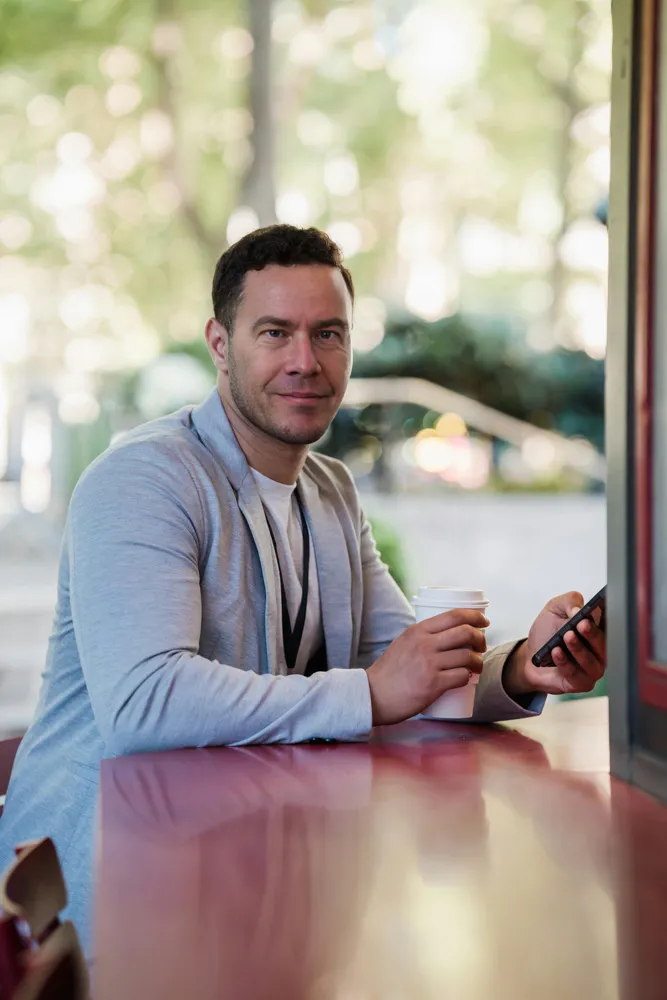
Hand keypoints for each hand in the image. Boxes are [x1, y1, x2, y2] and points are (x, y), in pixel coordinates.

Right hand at [366, 609, 489, 725]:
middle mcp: (424, 644)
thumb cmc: (389, 672)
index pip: (453, 616)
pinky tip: (467, 678)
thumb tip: (446, 635)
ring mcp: (429, 664)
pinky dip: (468, 677)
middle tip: (482, 646)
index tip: (484, 621)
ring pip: (467, 656)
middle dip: (480, 638)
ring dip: (478, 661)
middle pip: (465, 633)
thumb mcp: (403, 643)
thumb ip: (421, 637)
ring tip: (477, 666)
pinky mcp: (433, 684)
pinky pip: (462, 676)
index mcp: (417, 631)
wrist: (373, 695)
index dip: (474, 616)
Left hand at [503, 591, 605, 698]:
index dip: (608, 618)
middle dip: (593, 634)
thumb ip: (568, 602)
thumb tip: (578, 609)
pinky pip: (576, 675)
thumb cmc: (547, 632)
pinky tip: (557, 652)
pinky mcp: (582, 683)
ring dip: (578, 649)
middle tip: (582, 624)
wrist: (530, 655)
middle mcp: (599, 650)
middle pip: (603, 644)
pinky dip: (565, 663)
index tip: (599, 610)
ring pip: (591, 661)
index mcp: (598, 629)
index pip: (611, 624)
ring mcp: (592, 668)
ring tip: (567, 636)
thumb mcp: (554, 609)